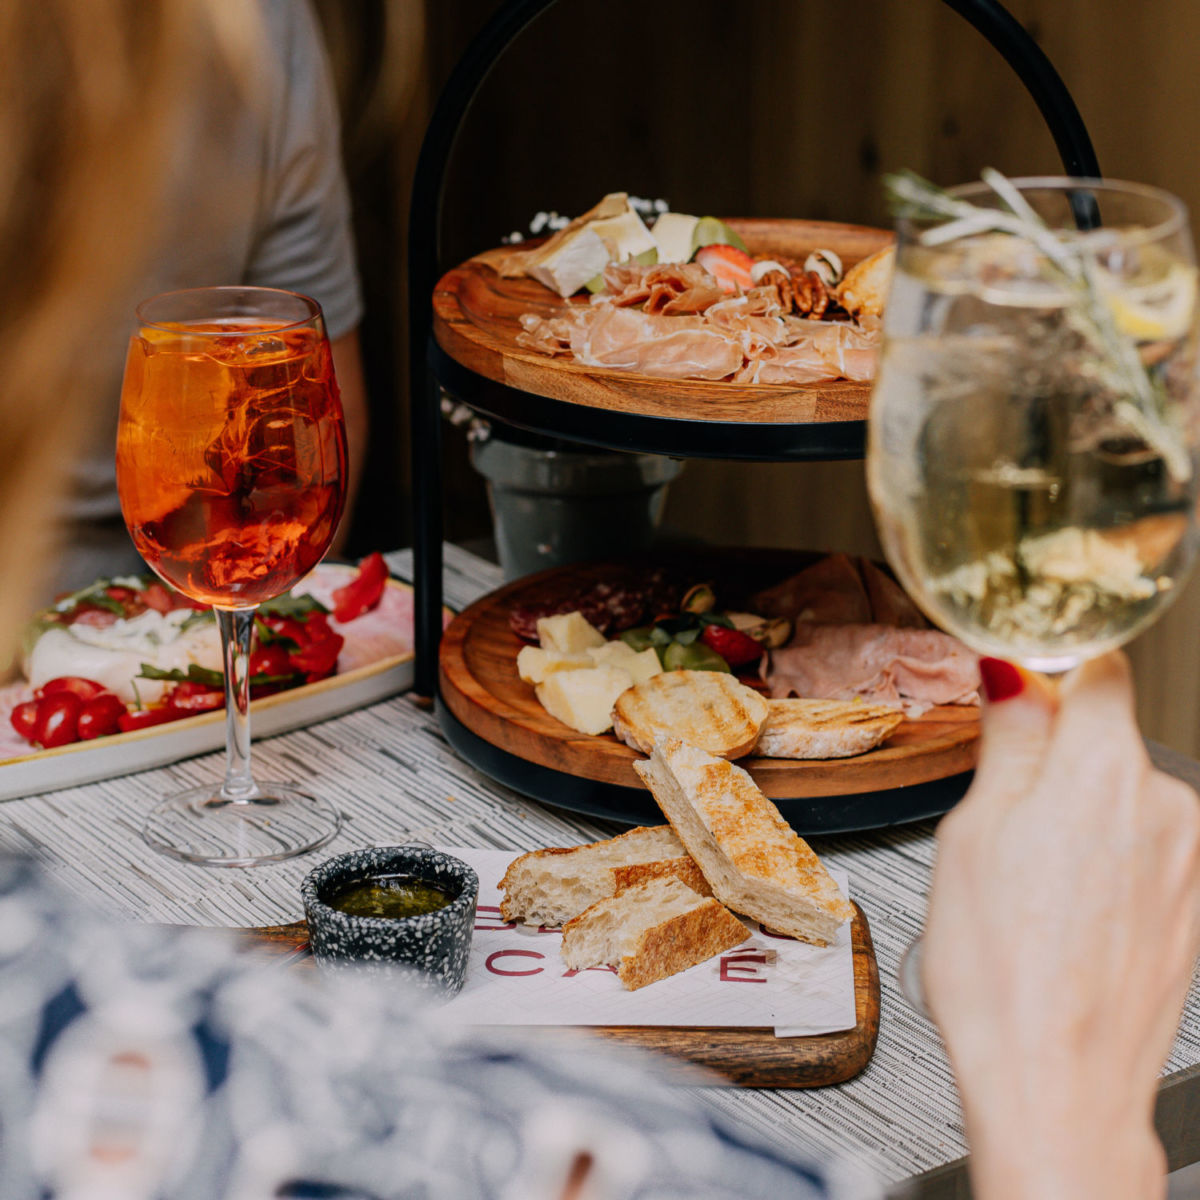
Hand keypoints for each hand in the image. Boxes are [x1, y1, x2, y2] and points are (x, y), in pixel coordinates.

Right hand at [922, 652, 1199, 1199]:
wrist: (1058, 1085)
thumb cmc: (1004, 974)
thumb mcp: (973, 833)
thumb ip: (1007, 741)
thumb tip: (1012, 677)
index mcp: (1105, 772)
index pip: (1098, 668)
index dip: (1047, 677)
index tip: (1015, 702)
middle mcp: (1165, 807)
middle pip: (1106, 739)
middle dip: (1053, 759)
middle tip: (999, 817)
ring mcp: (1189, 861)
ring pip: (1122, 798)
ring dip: (1077, 815)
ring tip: (1028, 881)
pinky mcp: (1193, 907)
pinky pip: (1142, 852)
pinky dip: (1104, 864)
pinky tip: (1061, 913)